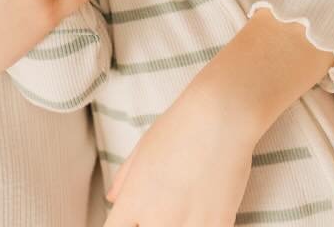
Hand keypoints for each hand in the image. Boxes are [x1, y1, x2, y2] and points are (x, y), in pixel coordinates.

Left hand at [104, 83, 256, 226]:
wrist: (221, 118)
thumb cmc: (178, 127)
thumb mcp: (142, 150)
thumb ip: (124, 180)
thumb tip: (112, 199)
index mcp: (133, 203)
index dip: (125, 224)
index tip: (135, 216)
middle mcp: (157, 220)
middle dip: (150, 223)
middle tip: (166, 203)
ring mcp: (189, 226)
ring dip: (179, 224)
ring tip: (186, 203)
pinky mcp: (219, 226)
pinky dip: (203, 224)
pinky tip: (205, 210)